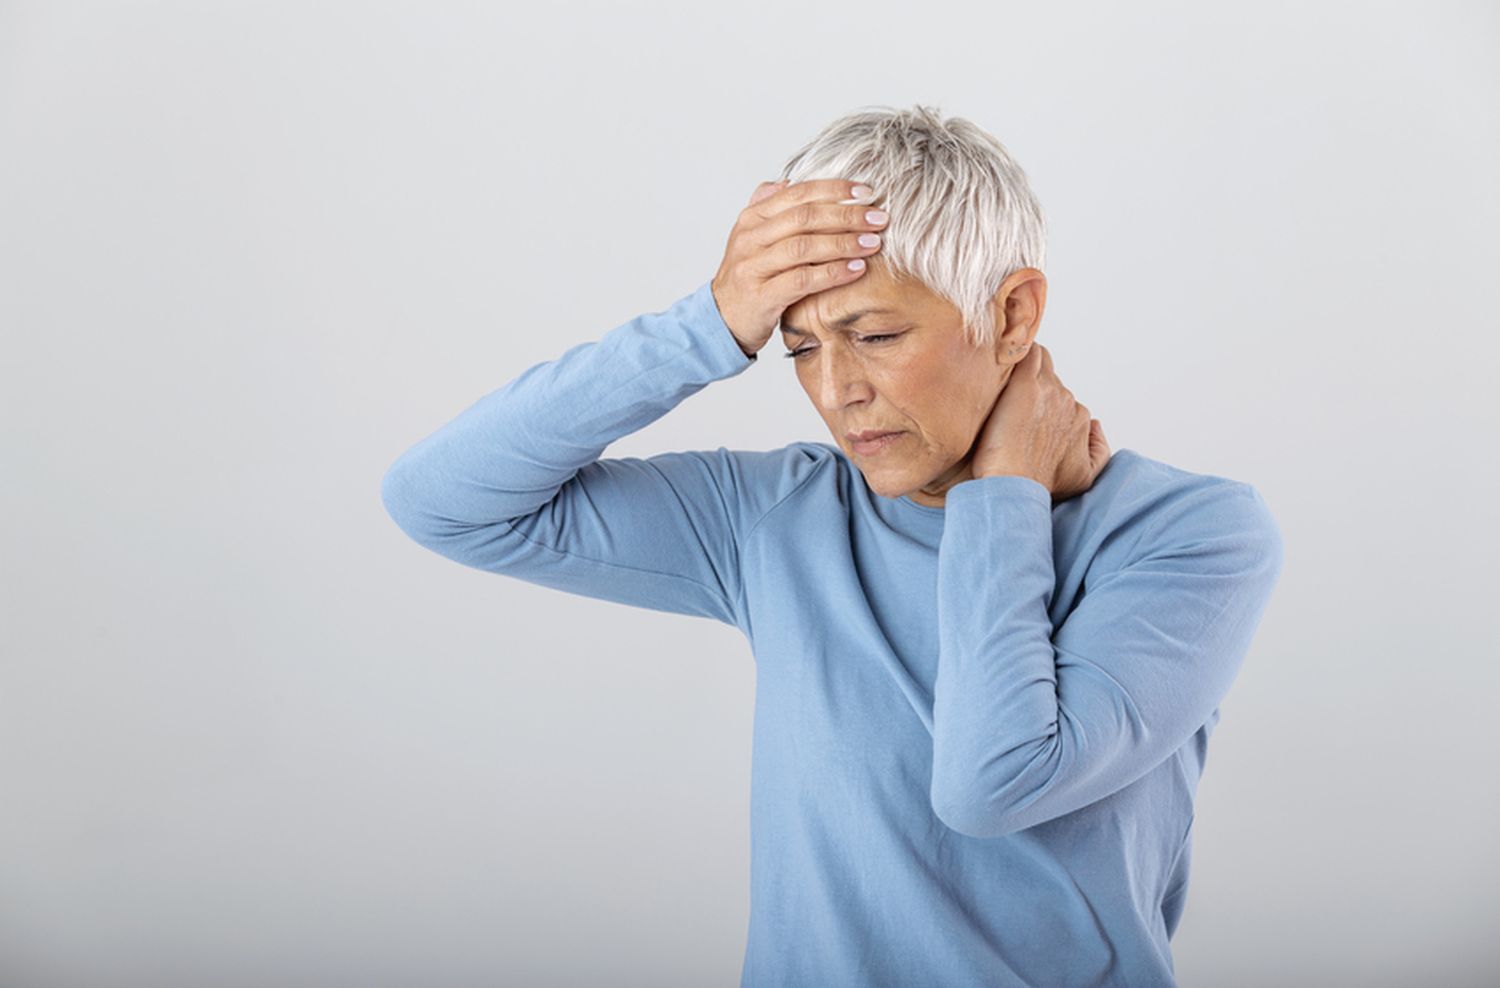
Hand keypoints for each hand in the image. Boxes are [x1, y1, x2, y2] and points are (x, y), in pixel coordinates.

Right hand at [710, 178, 889, 355]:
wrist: (721, 320)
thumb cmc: (747, 278)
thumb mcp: (752, 238)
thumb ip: (768, 208)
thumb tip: (786, 181)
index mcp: (752, 218)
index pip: (797, 194)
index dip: (834, 190)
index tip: (866, 192)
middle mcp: (751, 238)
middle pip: (804, 217)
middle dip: (846, 215)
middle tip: (878, 218)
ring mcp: (753, 266)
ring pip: (803, 247)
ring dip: (843, 243)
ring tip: (873, 243)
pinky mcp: (761, 296)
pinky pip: (802, 280)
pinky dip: (832, 273)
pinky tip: (856, 269)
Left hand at [971, 343, 1111, 503]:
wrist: (1018, 486)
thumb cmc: (1041, 485)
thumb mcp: (1083, 477)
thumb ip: (1097, 451)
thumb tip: (1096, 425)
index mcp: (1079, 418)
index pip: (1060, 397)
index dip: (1039, 402)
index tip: (1020, 410)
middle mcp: (1068, 401)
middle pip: (1048, 379)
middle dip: (1029, 384)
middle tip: (1005, 393)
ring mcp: (1050, 390)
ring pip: (1038, 362)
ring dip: (1022, 366)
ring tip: (999, 373)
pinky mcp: (1027, 384)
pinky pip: (1028, 353)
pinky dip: (1016, 353)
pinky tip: (1000, 358)